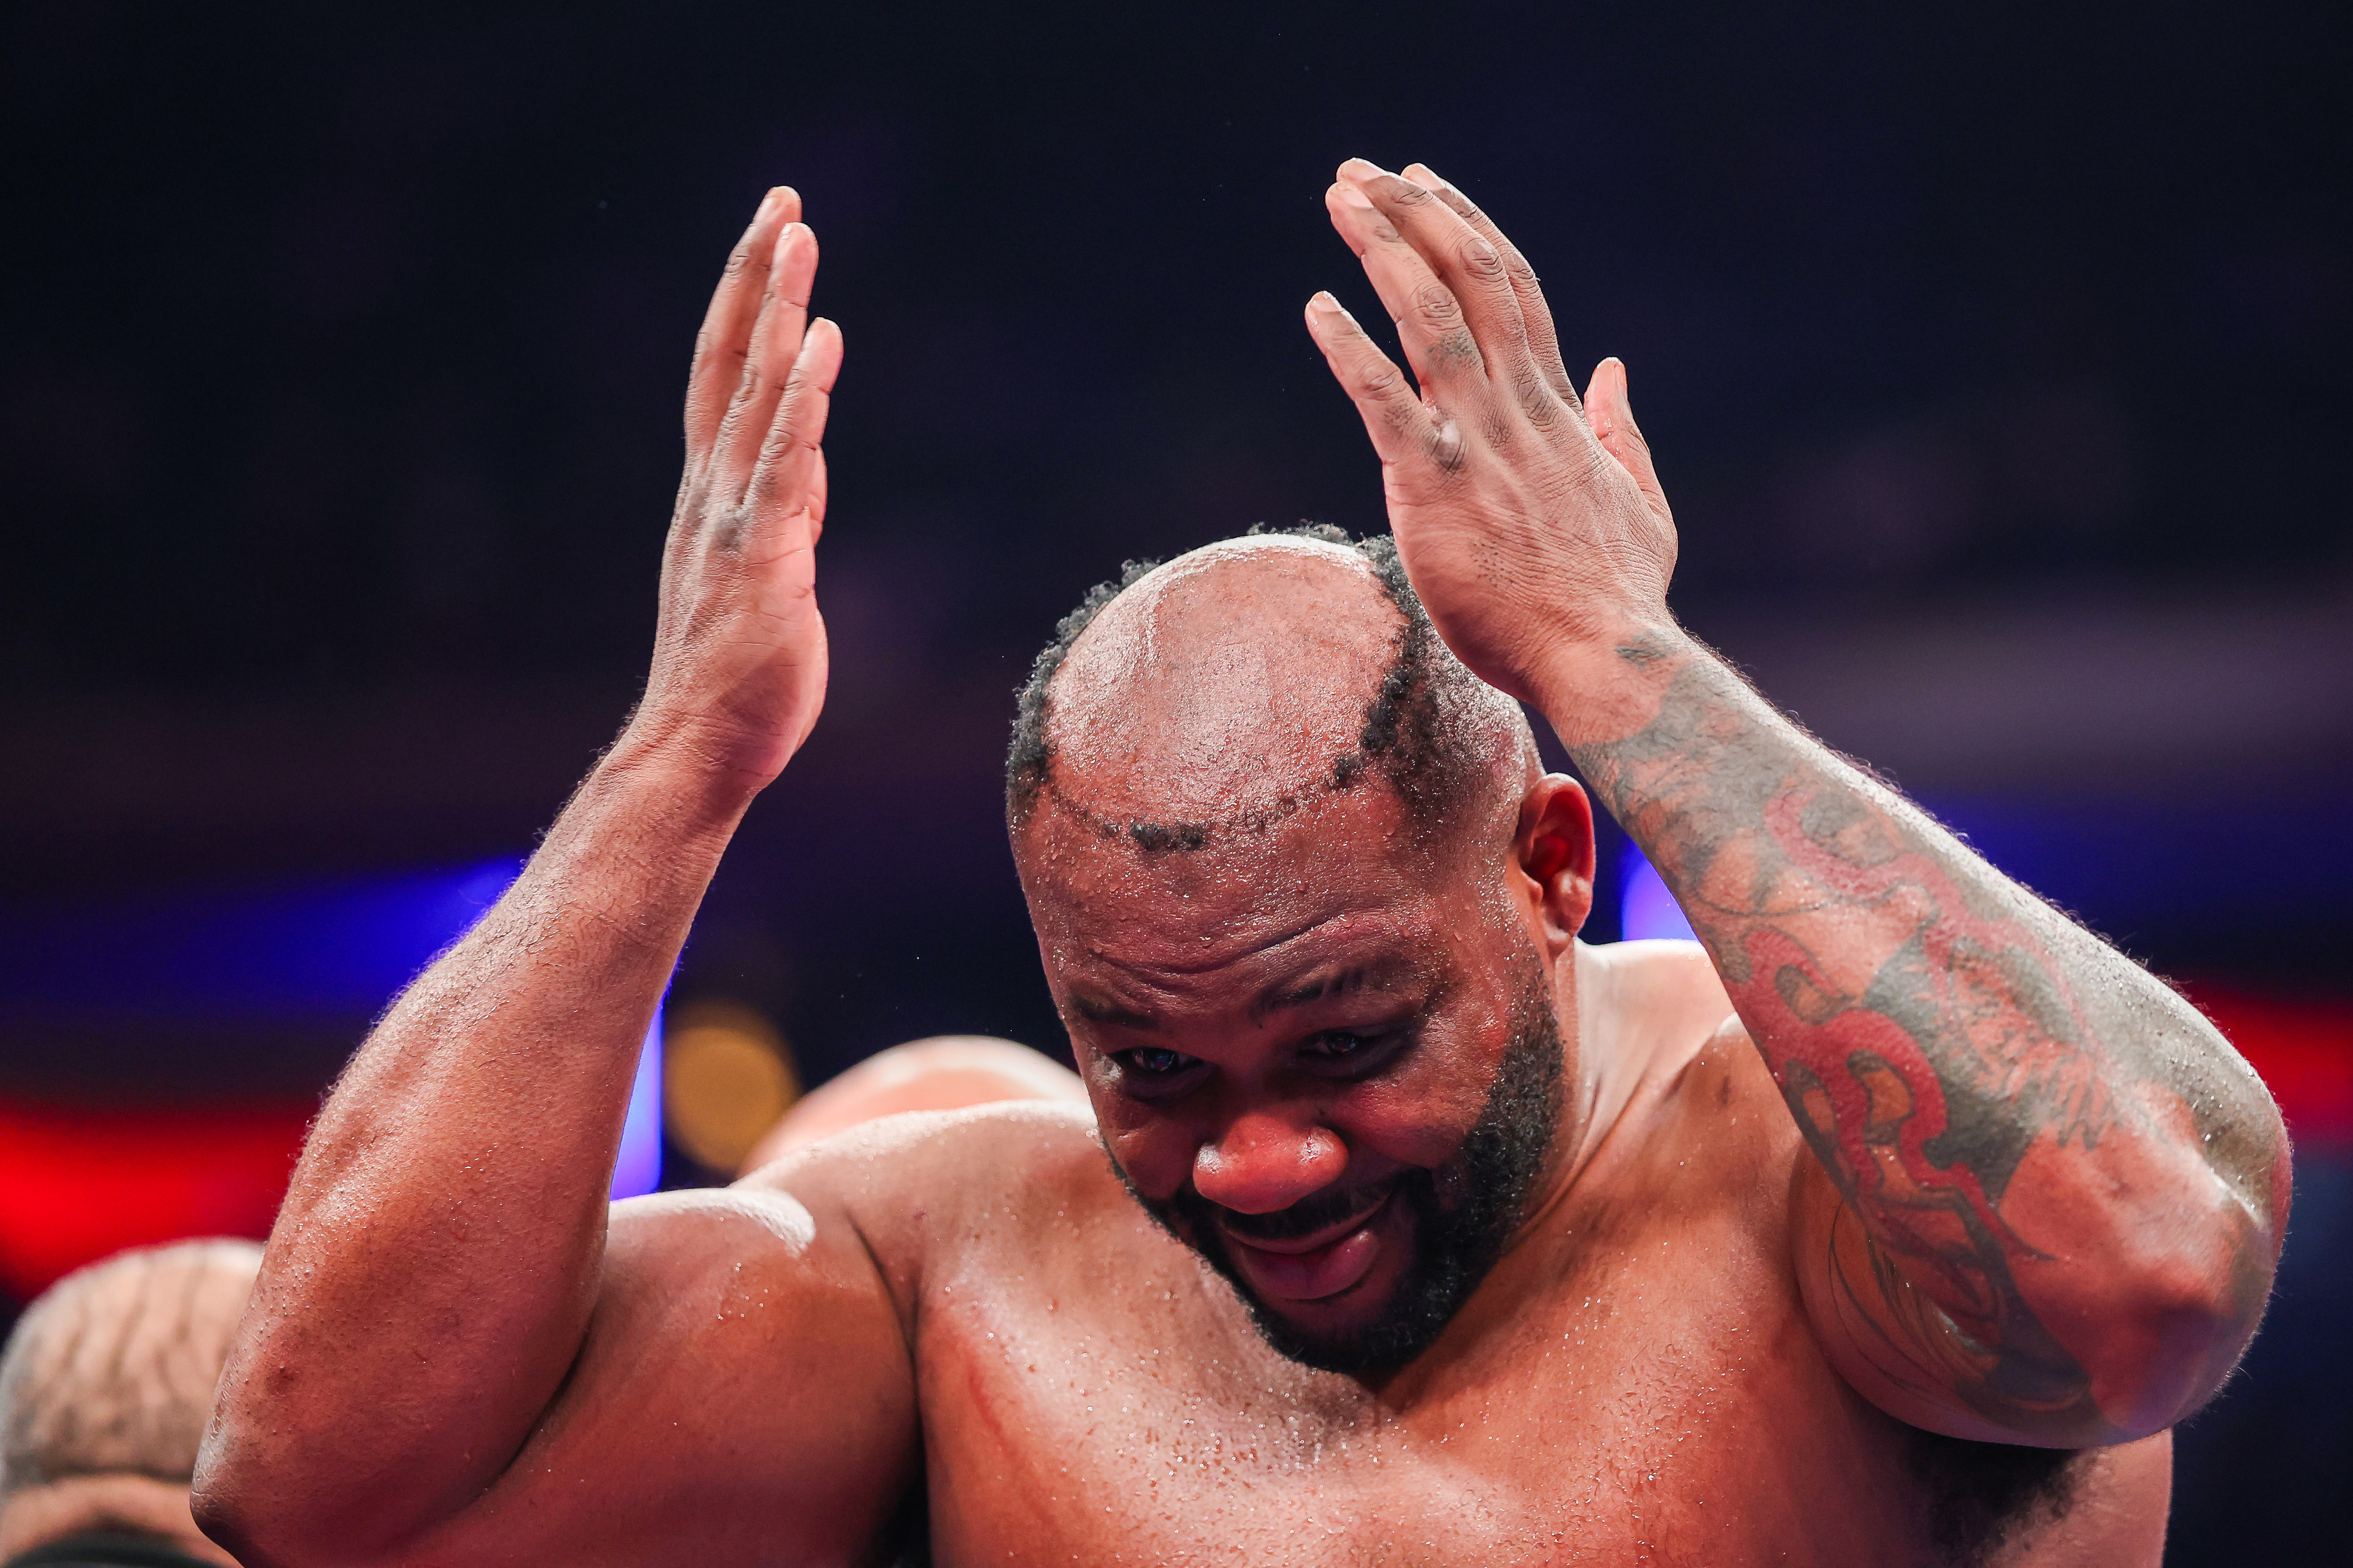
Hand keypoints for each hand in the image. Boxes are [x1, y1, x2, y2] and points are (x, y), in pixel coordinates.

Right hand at [635, 187, 842, 786]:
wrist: (702, 746)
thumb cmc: (739, 670)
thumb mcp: (770, 568)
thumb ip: (785, 509)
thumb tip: (808, 461)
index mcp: (711, 493)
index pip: (722, 376)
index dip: (744, 303)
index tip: (770, 236)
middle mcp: (711, 491)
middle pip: (730, 362)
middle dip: (755, 277)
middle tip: (782, 203)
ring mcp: (732, 520)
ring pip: (754, 396)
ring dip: (778, 314)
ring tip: (799, 240)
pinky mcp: (764, 557)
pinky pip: (783, 464)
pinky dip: (801, 401)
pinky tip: (820, 344)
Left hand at [1305, 160, 1675, 704]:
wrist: (1604, 656)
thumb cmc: (1616, 596)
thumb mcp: (1642, 501)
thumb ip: (1621, 432)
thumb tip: (1611, 370)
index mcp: (1558, 411)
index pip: (1515, 292)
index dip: (1468, 229)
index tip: (1428, 187)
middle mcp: (1518, 409)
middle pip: (1470, 280)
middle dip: (1414, 215)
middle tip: (1360, 172)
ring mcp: (1479, 443)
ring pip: (1430, 318)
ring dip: (1381, 250)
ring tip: (1338, 199)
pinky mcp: (1436, 487)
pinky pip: (1384, 401)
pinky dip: (1349, 349)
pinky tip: (1316, 308)